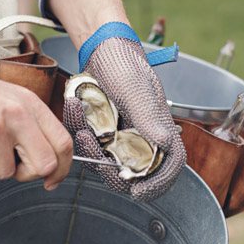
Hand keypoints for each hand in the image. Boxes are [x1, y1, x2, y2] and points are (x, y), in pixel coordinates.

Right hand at [0, 41, 72, 189]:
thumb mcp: (7, 98)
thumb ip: (29, 124)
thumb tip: (47, 161)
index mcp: (29, 103)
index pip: (63, 142)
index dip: (62, 169)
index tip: (53, 180)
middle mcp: (16, 114)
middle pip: (45, 165)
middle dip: (26, 174)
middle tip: (9, 165)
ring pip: (5, 174)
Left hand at [64, 27, 185, 200]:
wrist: (102, 52)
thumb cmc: (125, 67)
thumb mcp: (136, 91)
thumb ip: (148, 118)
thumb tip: (164, 144)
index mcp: (161, 132)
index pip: (168, 169)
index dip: (156, 185)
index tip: (136, 191)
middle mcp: (142, 140)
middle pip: (130, 173)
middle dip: (107, 164)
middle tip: (91, 141)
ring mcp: (120, 139)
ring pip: (104, 162)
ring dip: (88, 144)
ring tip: (80, 112)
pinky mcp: (102, 135)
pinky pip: (88, 145)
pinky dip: (78, 127)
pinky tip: (75, 105)